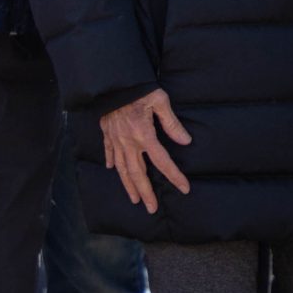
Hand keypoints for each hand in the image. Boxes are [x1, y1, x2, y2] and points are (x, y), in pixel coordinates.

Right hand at [100, 88, 191, 214]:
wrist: (111, 83)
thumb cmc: (139, 89)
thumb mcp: (160, 101)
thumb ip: (172, 123)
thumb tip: (185, 141)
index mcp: (144, 135)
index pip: (162, 161)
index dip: (174, 176)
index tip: (184, 188)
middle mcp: (128, 143)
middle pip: (138, 173)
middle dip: (146, 192)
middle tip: (151, 208)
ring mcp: (115, 140)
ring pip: (122, 169)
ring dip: (129, 186)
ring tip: (135, 199)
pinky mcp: (107, 134)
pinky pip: (109, 153)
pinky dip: (111, 163)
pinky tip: (113, 171)